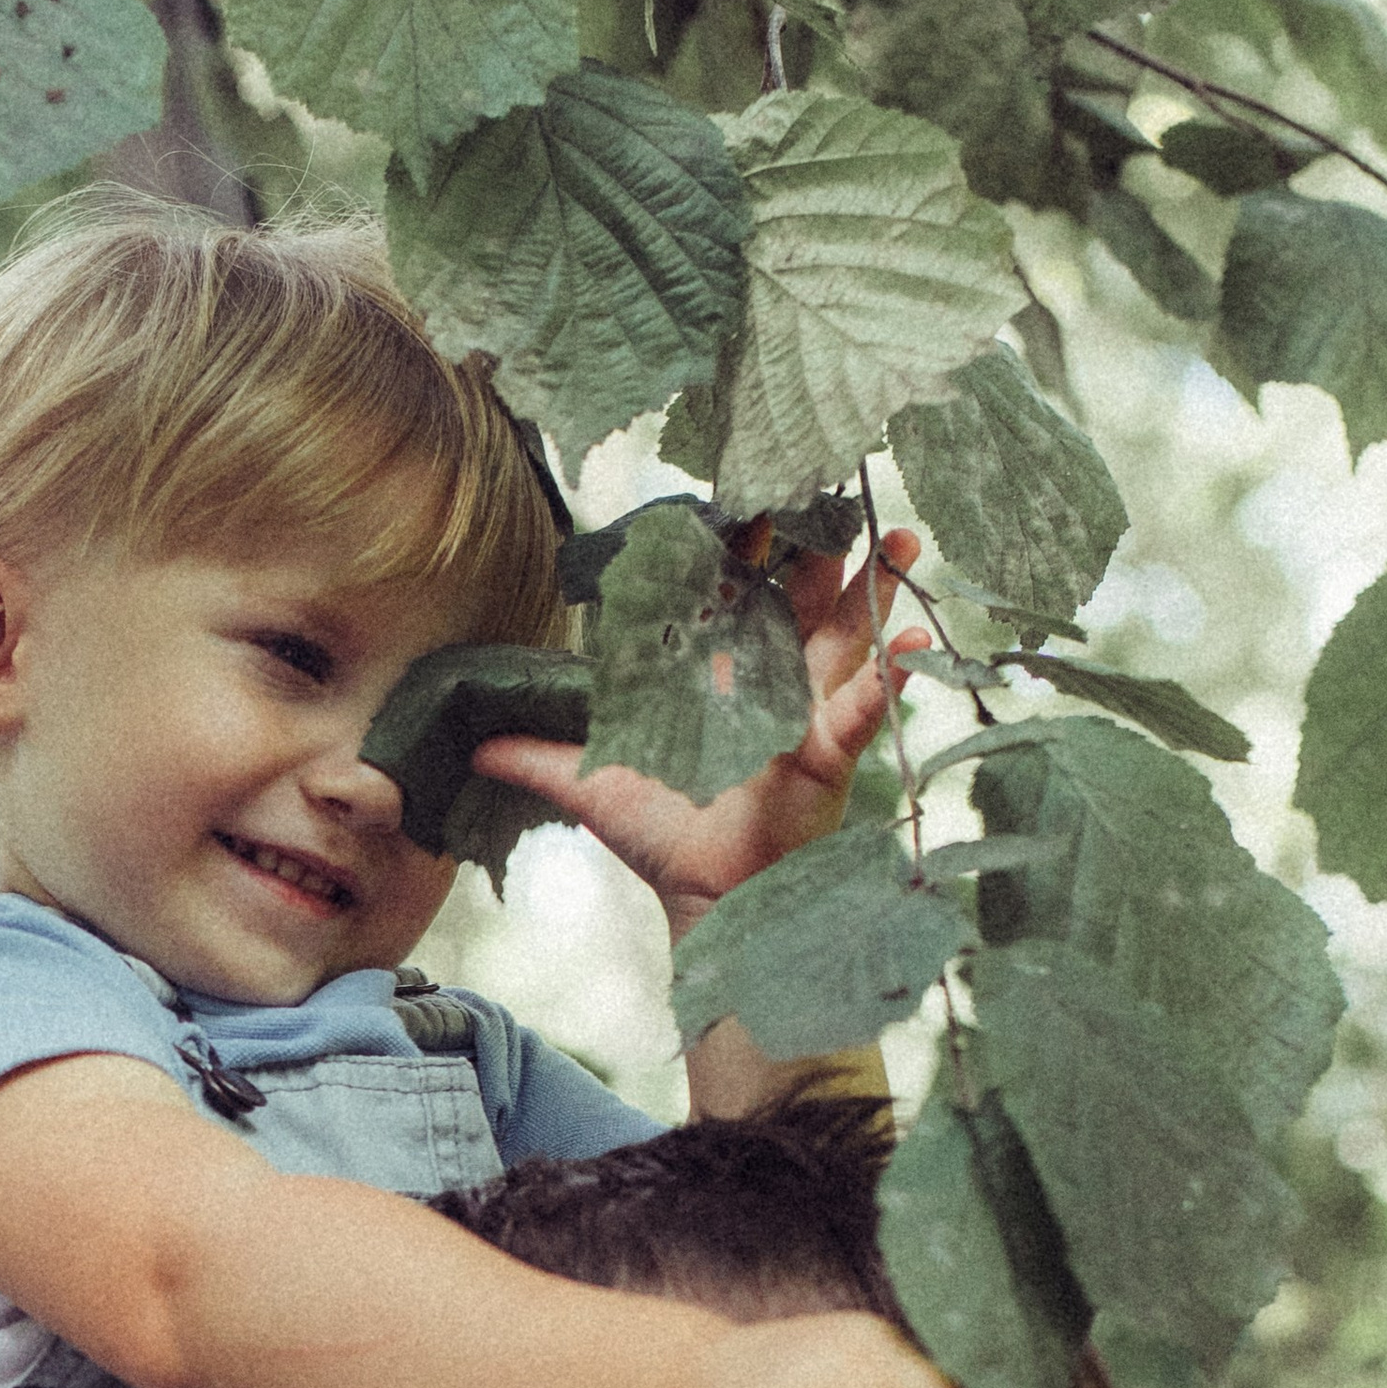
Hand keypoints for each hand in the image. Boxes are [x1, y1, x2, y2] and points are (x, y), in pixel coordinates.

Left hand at [472, 528, 929, 935]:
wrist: (710, 899)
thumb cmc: (668, 839)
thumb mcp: (593, 787)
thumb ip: (537, 757)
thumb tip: (470, 741)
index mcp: (728, 678)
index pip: (743, 597)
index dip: (749, 550)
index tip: (754, 500)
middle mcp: (777, 685)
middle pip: (806, 600)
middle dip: (825, 547)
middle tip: (838, 488)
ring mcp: (811, 714)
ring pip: (850, 637)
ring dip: (878, 589)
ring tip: (905, 539)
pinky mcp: (830, 754)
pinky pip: (866, 711)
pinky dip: (892, 680)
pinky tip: (915, 646)